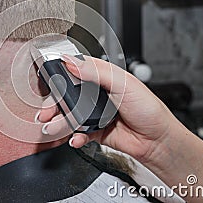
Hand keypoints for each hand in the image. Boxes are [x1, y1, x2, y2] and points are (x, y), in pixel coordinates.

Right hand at [37, 55, 176, 162]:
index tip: (48, 79)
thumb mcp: (123, 83)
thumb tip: (72, 62)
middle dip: (54, 104)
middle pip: (68, 95)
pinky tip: (76, 138)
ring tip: (55, 128)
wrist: (157, 140)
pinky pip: (78, 133)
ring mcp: (94, 113)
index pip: (77, 69)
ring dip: (60, 122)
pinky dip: (74, 137)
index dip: (61, 72)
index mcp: (103, 76)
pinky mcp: (94, 131)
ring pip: (70, 115)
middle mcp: (96, 94)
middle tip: (46, 112)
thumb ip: (96, 72)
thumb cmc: (148, 108)